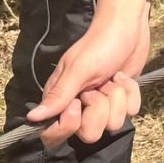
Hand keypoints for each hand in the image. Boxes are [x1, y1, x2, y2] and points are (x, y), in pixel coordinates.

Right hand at [28, 0, 150, 146]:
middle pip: (90, 134)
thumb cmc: (99, 44)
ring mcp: (103, 104)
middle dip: (100, 108)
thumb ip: (59, 96)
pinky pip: (131, 112)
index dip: (69, 125)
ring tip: (113, 78)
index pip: (55, 135)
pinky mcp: (122, 100)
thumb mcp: (78, 69)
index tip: (78, 103)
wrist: (127, 27)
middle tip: (100, 85)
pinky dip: (131, 92)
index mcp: (61, 99)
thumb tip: (32, 118)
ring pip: (113, 124)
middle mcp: (80, 106)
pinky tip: (124, 77)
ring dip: (117, 97)